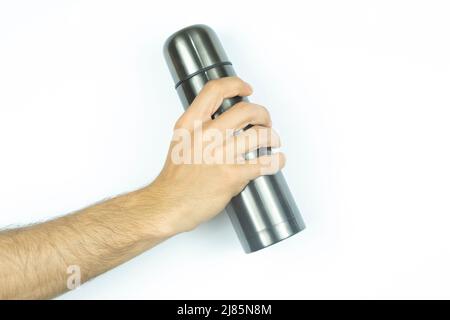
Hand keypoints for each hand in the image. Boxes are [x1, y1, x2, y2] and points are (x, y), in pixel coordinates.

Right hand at [151, 77, 285, 234]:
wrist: (168, 204)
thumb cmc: (175, 178)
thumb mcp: (180, 142)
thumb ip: (200, 128)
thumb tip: (226, 121)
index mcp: (190, 124)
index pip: (214, 90)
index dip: (236, 85)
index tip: (247, 89)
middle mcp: (205, 136)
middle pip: (245, 111)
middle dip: (263, 114)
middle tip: (266, 121)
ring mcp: (219, 155)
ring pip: (259, 135)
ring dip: (272, 137)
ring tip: (273, 141)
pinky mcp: (231, 176)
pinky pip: (263, 163)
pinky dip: (275, 161)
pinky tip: (277, 161)